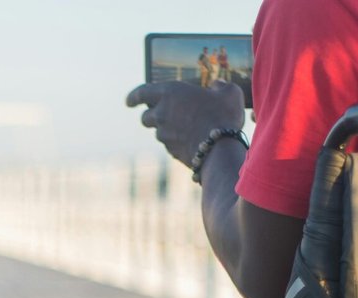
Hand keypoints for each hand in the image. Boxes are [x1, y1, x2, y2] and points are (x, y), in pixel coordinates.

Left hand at [126, 80, 245, 168]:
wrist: (219, 150)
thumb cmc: (223, 116)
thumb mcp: (229, 93)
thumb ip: (220, 87)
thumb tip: (217, 86)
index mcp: (169, 93)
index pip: (141, 93)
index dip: (133, 97)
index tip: (128, 102)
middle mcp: (161, 113)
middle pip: (146, 116)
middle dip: (151, 116)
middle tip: (162, 114)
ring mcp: (164, 135)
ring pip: (158, 132)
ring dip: (167, 130)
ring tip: (185, 128)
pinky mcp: (171, 151)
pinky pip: (170, 145)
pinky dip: (177, 143)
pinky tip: (193, 142)